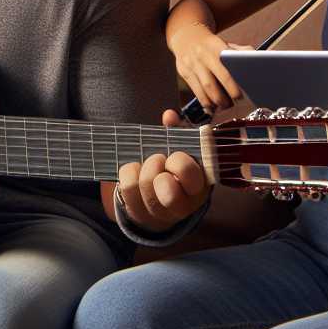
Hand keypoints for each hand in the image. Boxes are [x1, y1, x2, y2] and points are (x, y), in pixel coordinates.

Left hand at [116, 108, 212, 230]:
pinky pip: (127, 186)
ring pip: (144, 184)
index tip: (175, 156)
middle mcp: (182, 205)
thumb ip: (180, 132)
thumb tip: (169, 116)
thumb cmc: (177, 170)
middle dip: (156, 165)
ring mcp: (159, 212)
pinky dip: (129, 172)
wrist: (164, 202)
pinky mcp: (138, 212)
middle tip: (158, 159)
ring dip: (143, 167)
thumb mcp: (185, 152)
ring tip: (149, 164)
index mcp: (199, 187)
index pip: (189, 175)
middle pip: (166, 186)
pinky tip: (136, 170)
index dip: (179, 162)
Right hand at [168, 24, 249, 111]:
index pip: (225, 71)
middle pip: (211, 84)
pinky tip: (213, 105)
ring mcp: (191, 65)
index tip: (240, 95)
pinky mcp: (184, 73)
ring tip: (225, 105)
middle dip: (224, 98)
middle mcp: (202, 57)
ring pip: (203, 90)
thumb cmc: (212, 44)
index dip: (232, 86)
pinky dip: (205, 102)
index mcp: (215, 48)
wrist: (187, 35)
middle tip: (235, 103)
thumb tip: (258, 59)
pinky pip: (195, 92)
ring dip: (215, 102)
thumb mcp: (226, 43)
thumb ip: (241, 52)